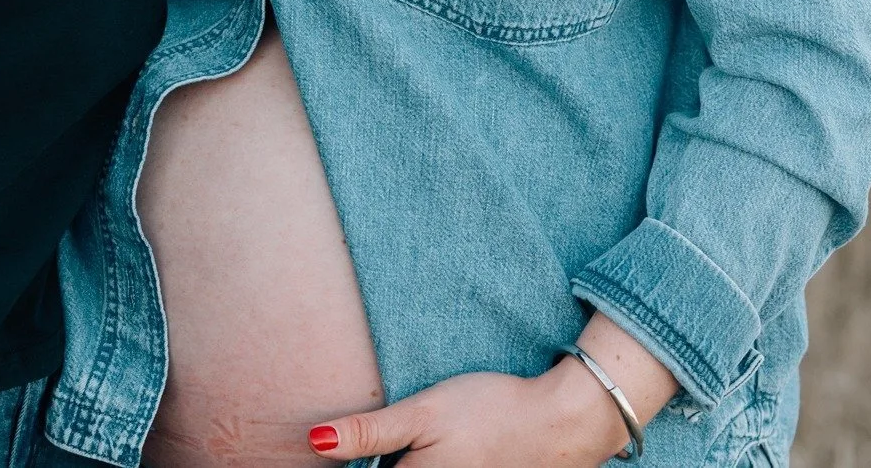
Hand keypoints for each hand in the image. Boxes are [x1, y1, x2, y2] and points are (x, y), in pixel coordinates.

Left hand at [306, 366, 626, 466]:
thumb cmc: (488, 409)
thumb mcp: (425, 410)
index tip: (345, 449)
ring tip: (421, 442)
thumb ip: (370, 431)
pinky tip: (437, 451)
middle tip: (391, 440)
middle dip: (374, 463)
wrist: (556, 423)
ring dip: (400, 463)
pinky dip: (421, 466)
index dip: (347, 463)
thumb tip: (313, 440)